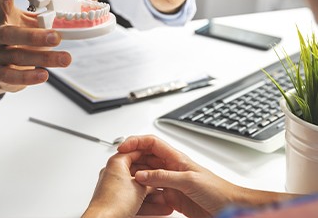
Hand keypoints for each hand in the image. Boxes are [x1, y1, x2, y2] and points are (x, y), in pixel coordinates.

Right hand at [0, 0, 71, 99]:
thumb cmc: (24, 39)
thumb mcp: (38, 23)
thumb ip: (60, 11)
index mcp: (7, 15)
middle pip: (10, 32)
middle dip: (34, 35)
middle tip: (57, 37)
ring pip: (17, 55)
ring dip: (43, 58)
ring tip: (66, 59)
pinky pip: (11, 75)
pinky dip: (28, 77)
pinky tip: (44, 75)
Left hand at [82, 151, 172, 217]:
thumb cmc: (114, 202)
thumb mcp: (140, 187)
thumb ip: (150, 179)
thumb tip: (156, 179)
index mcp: (117, 162)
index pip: (136, 152)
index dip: (151, 155)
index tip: (160, 158)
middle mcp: (113, 173)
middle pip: (138, 171)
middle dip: (153, 177)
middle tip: (164, 178)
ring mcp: (114, 187)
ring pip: (137, 187)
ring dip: (152, 193)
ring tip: (165, 197)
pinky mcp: (116, 201)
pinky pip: (134, 198)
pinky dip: (146, 202)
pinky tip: (159, 207)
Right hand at [118, 135, 294, 217]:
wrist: (229, 208)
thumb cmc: (217, 189)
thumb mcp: (188, 180)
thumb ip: (164, 177)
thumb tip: (142, 175)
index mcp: (175, 158)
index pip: (151, 143)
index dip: (136, 142)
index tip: (122, 148)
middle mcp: (171, 168)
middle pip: (146, 159)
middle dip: (133, 162)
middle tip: (120, 169)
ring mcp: (171, 183)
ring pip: (148, 178)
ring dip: (137, 181)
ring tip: (127, 186)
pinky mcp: (172, 198)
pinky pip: (154, 195)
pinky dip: (146, 197)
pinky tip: (140, 201)